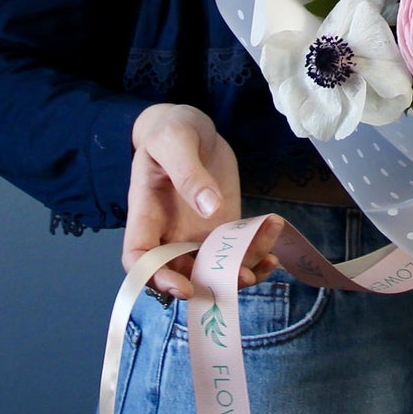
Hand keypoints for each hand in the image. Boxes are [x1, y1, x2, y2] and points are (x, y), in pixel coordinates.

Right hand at [123, 104, 282, 299]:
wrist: (192, 127)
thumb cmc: (171, 130)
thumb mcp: (175, 142)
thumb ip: (188, 174)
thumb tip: (210, 209)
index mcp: (146, 214)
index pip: (139, 258)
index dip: (156, 278)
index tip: (184, 286)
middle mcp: (170, 232)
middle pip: (181, 274)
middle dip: (210, 284)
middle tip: (243, 276)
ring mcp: (197, 232)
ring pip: (213, 269)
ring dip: (240, 272)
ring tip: (269, 258)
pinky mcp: (223, 225)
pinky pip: (236, 249)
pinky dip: (256, 252)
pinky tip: (273, 238)